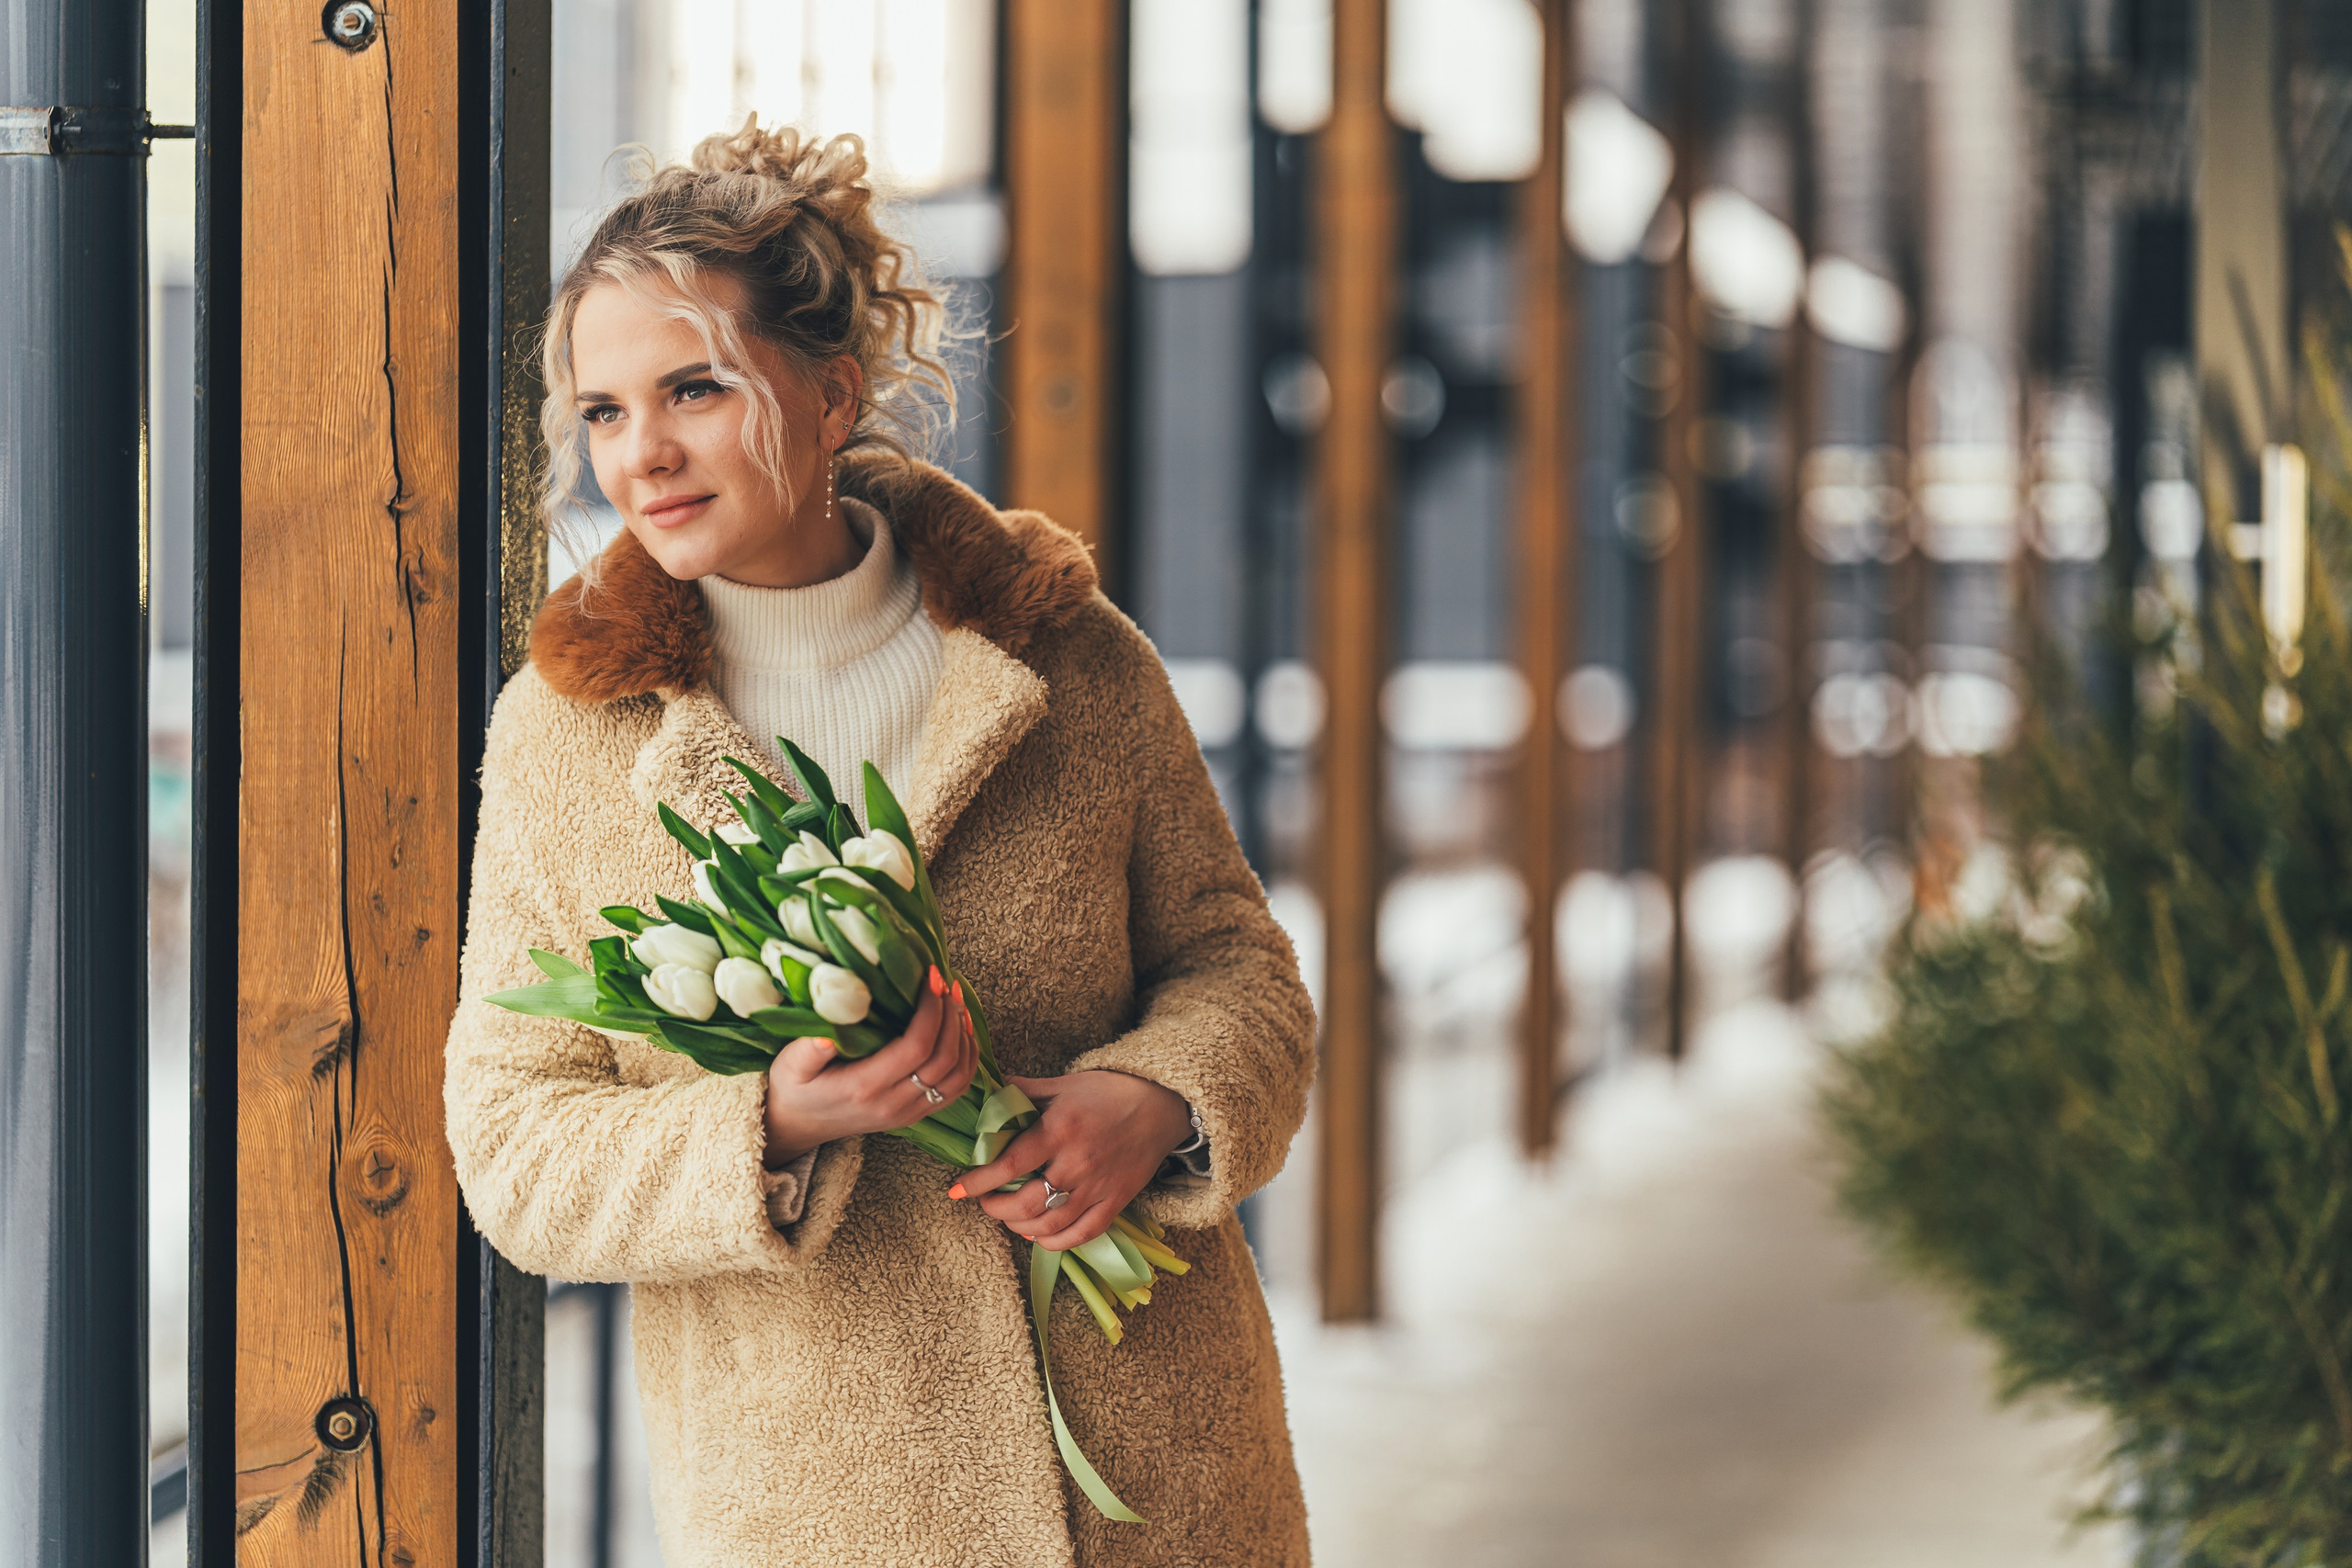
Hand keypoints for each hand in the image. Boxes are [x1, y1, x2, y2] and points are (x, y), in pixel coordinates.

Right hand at [762, 968, 975, 1166]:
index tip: (930, 978)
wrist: (797, 1126)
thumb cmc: (794, 1088)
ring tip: (957, 1000)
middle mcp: (893, 1103)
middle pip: (944, 1059)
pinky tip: (961, 1030)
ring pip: (958, 1077)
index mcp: (865, 1087)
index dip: (931, 1011)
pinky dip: (967, 1058)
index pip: (916, 1048)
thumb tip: (828, 1033)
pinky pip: (956, 1089)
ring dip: (964, 1036)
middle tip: (946, 982)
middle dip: (951, 1015)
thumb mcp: (790, 1066)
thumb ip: (808, 1050)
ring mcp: (908, 1112)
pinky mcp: (915, 1114)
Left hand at [953, 1070, 1192, 1249]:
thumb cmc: (1107, 1091)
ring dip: (1019, 1226)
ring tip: (1007, 1216)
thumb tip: (983, 1093)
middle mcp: (1078, 1162)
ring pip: (1050, 1225)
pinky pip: (1082, 1235)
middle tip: (984, 1200)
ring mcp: (1098, 1186)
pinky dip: (1054, 1242)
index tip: (957, 1189)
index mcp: (1060, 1129)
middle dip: (995, 1207)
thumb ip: (1022, 1092)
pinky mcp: (1116, 1202)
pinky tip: (1037, 1235)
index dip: (978, 1181)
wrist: (1161, 1104)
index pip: (1010, 1164)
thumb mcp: (1062, 1084)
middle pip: (1026, 1203)